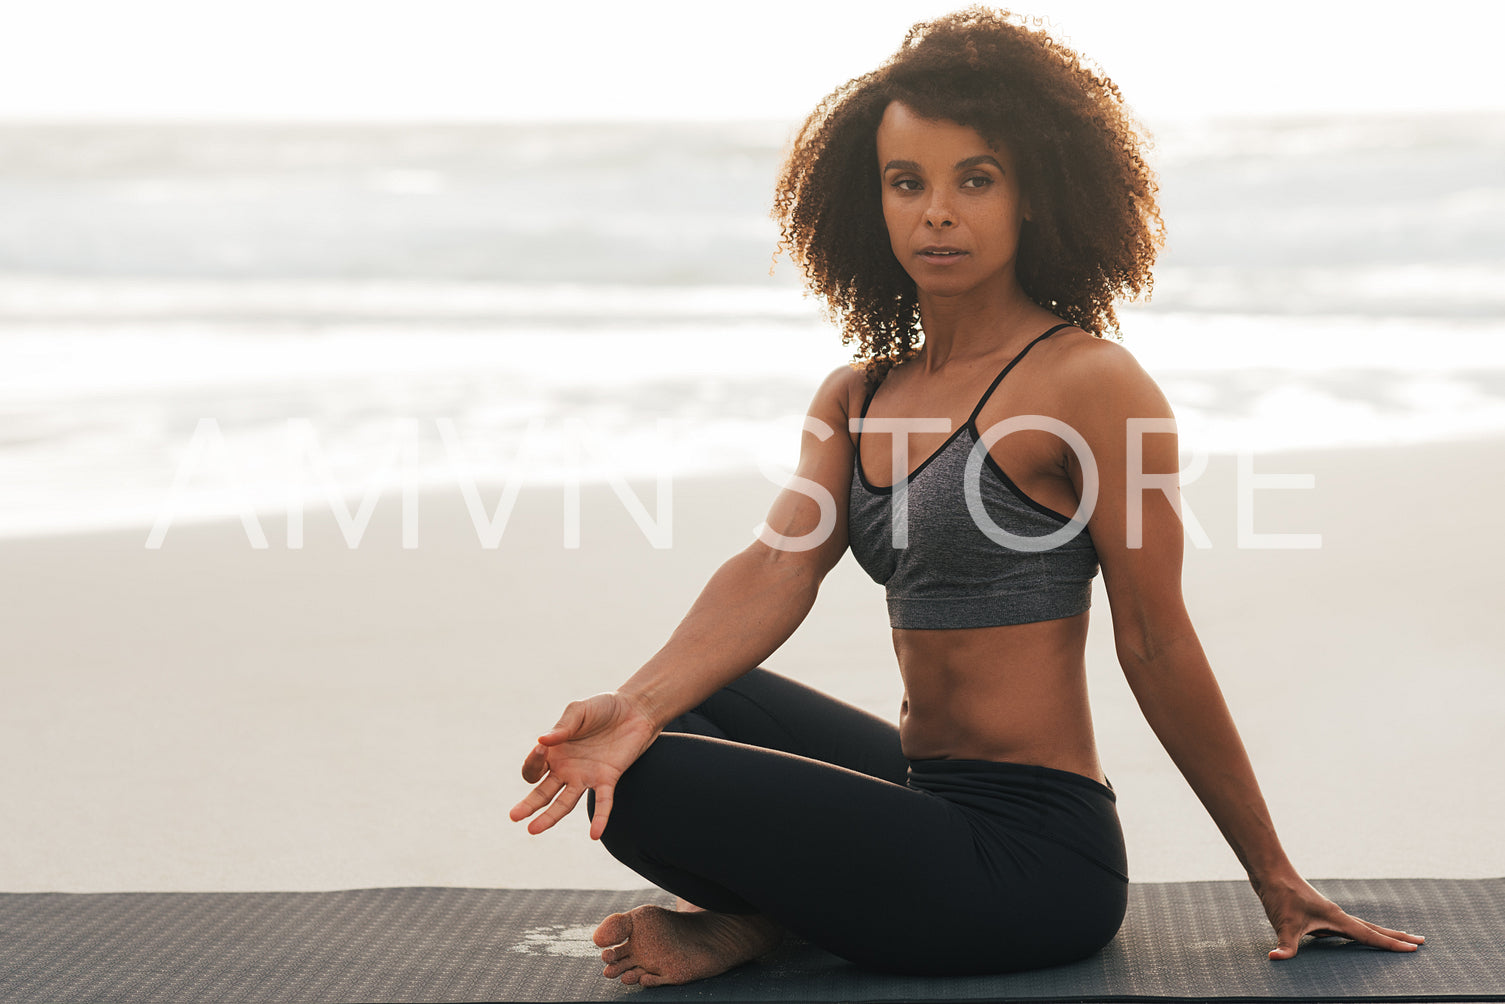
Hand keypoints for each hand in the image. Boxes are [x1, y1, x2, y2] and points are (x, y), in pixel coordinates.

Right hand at [508, 692, 660, 840]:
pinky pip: (603, 803)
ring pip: (564, 803)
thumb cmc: (603, 708)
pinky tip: (595, 834)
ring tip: (533, 830)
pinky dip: (600, 819)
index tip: (542, 747)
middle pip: (543, 792)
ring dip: (550, 817)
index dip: (533, 762)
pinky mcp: (608, 779)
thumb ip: (563, 726)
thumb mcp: (579, 711)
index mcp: (554, 752)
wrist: (635, 709)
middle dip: (528, 805)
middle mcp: (566, 769)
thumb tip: (541, 741)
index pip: (533, 768)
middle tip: (514, 817)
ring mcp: (586, 776)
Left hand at [1255, 872, 1424, 959]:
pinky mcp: (1319, 913)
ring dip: (1380, 934)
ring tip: (1398, 939)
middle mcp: (1337, 915)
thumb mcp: (1282, 924)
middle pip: (1373, 929)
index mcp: (1336, 918)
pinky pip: (1346, 927)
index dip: (1391, 944)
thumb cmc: (1279, 896)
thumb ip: (1285, 946)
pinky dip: (1359, 933)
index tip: (1414, 948)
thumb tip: (1276, 958)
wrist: (1271, 873)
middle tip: (1422, 941)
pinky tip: (1357, 937)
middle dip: (1396, 936)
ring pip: (1361, 927)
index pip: (1369, 935)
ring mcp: (1329, 913)